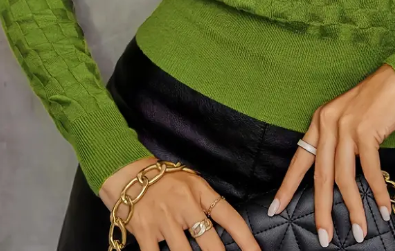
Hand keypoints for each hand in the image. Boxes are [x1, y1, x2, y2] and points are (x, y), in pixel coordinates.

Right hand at [99, 156, 262, 250]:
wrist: (128, 173)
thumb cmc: (163, 179)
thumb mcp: (190, 181)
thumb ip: (205, 201)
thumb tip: (224, 226)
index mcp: (199, 191)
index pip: (228, 216)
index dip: (245, 237)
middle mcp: (184, 205)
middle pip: (210, 242)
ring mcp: (164, 219)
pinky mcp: (145, 231)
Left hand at [268, 64, 394, 245]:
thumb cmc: (376, 99)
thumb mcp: (348, 117)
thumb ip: (339, 143)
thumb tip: (337, 181)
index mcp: (320, 120)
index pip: (299, 159)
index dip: (287, 186)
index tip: (276, 208)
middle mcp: (328, 123)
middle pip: (320, 175)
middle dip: (321, 209)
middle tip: (323, 236)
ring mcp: (347, 126)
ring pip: (343, 177)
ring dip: (353, 208)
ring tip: (359, 230)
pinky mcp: (367, 130)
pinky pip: (370, 170)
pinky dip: (376, 193)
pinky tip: (381, 209)